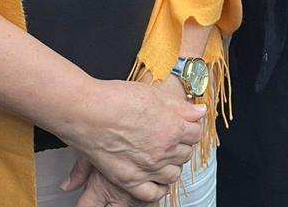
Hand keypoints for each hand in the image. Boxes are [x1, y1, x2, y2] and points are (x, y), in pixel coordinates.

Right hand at [62, 78, 203, 200]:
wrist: (88, 111)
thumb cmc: (116, 98)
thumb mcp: (153, 94)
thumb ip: (180, 107)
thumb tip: (199, 112)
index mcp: (172, 127)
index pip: (195, 133)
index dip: (189, 127)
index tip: (183, 125)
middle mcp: (164, 150)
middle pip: (185, 154)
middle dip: (181, 145)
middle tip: (170, 138)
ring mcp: (148, 168)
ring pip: (173, 175)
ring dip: (171, 165)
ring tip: (161, 156)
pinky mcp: (130, 180)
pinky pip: (153, 193)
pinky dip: (157, 188)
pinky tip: (153, 177)